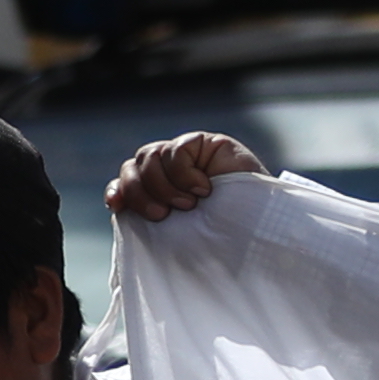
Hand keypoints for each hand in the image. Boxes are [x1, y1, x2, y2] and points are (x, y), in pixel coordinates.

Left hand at [105, 133, 265, 219]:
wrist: (261, 229)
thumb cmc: (223, 235)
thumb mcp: (180, 229)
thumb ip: (152, 214)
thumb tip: (117, 207)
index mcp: (160, 191)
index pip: (126, 183)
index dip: (119, 191)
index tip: (118, 207)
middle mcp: (170, 170)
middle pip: (132, 168)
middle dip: (140, 194)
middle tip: (162, 215)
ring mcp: (186, 154)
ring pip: (148, 157)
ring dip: (163, 186)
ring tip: (189, 204)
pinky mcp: (204, 143)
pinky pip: (175, 150)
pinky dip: (183, 173)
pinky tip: (204, 189)